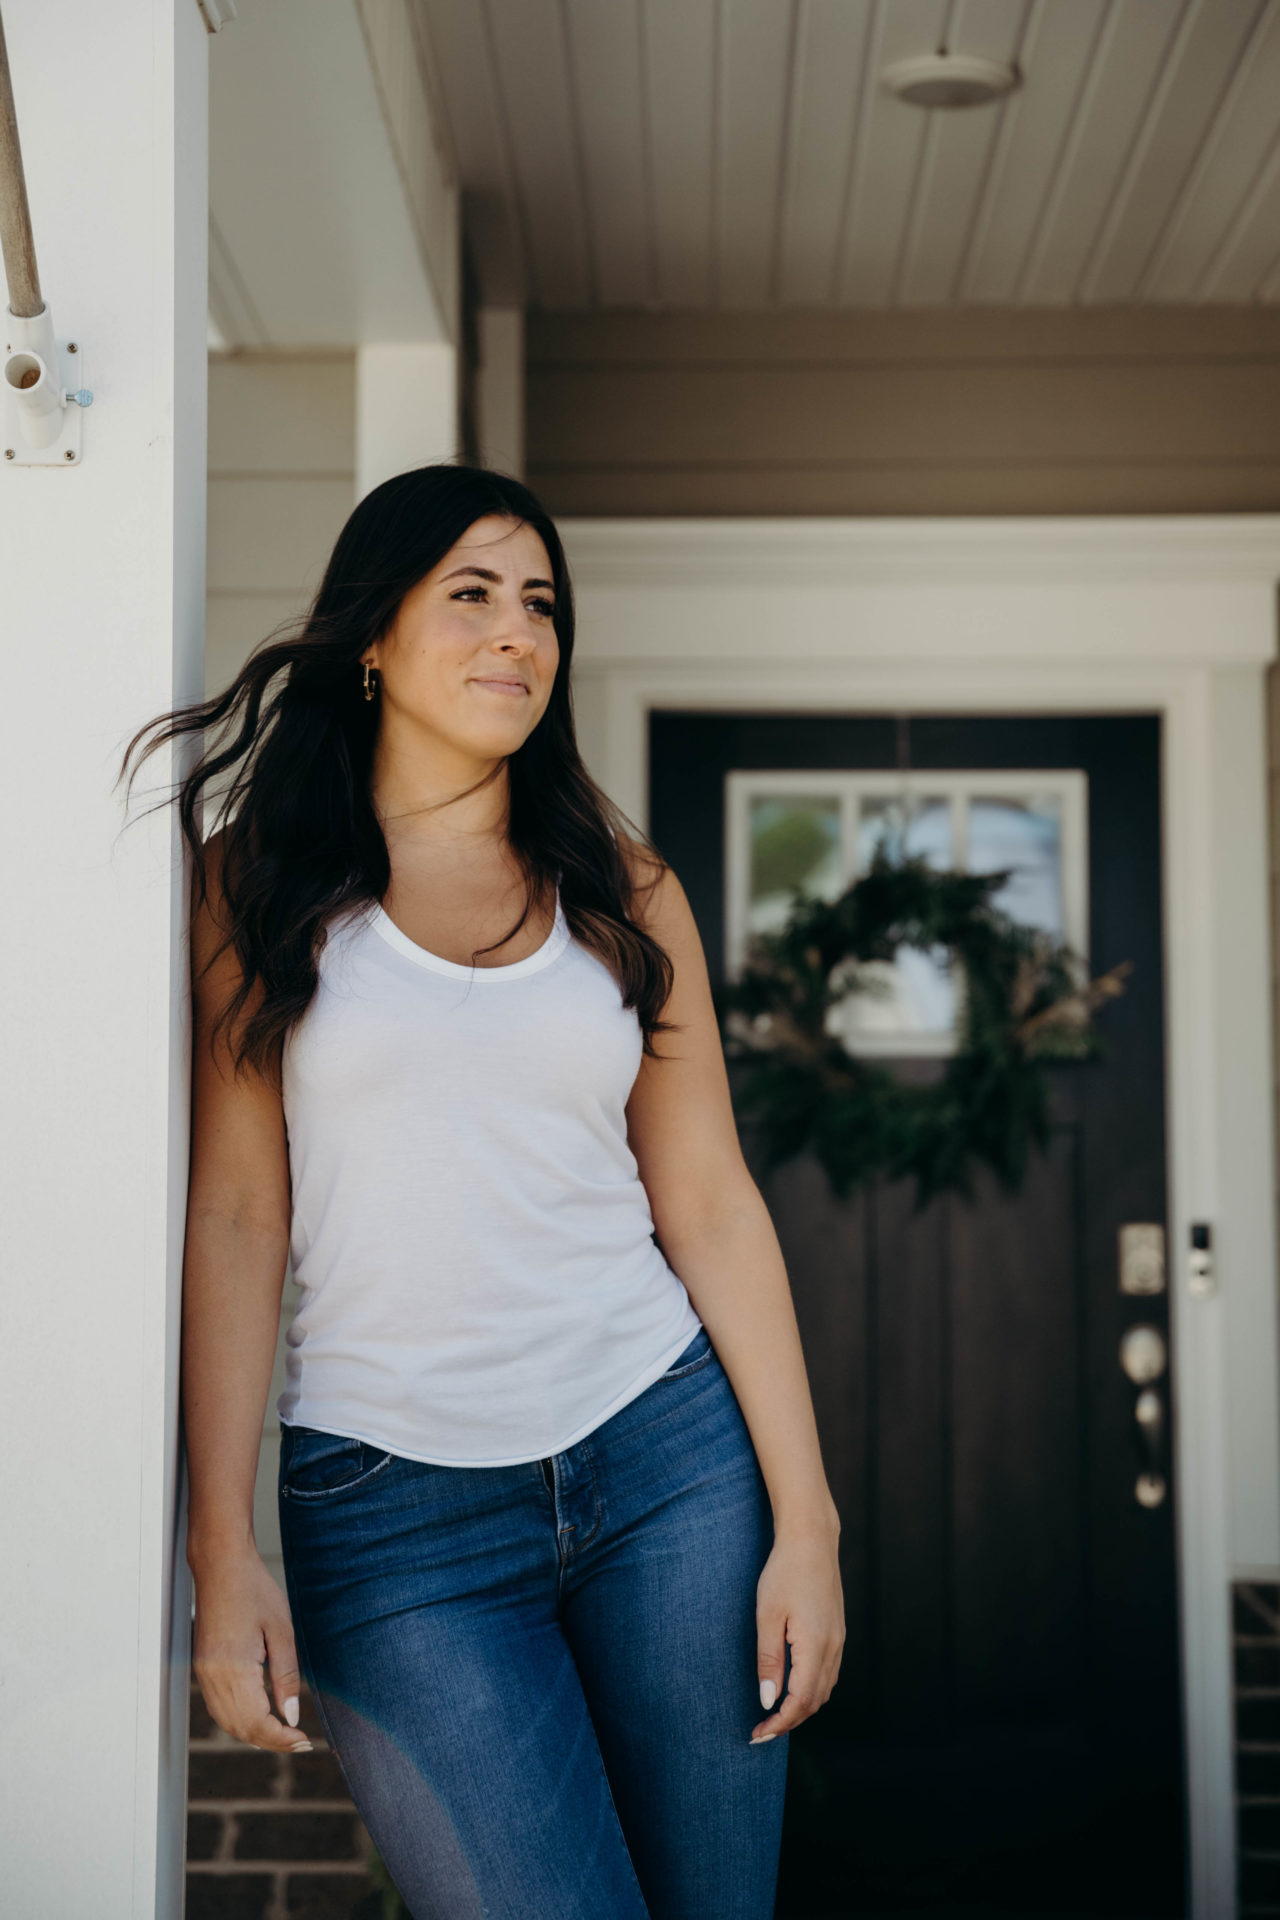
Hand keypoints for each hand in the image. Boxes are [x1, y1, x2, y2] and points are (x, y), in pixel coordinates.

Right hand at [190, 1543, 313, 1753]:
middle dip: (270, 1742)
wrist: (221, 1565)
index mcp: (234, 1669)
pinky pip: (218, 1708)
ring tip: (283, 1736)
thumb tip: (292, 1717)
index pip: (257, 1723)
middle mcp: (213, 1677)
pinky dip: (238, 1721)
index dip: (281, 1739)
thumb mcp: (281, 1630)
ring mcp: (203, 1673)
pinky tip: (259, 1719)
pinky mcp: (202, 1667)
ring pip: (227, 1722)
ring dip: (254, 1735)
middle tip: (299, 1743)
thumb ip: (287, 1677)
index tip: (305, 1742)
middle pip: (240, 1729)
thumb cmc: (254, 1590)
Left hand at [750, 1525, 844, 1742]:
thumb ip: (769, 1660)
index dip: (780, 1724)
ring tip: (774, 1714)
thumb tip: (769, 1701)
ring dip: (801, 1708)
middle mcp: (833, 1648)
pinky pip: (828, 1673)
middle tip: (761, 1731)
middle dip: (789, 1721)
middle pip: (815, 1702)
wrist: (812, 1540)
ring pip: (824, 1690)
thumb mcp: (768, 1615)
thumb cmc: (785, 1573)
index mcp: (816, 1647)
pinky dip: (811, 1690)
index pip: (800, 1702)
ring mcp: (838, 1641)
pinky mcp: (837, 1632)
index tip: (758, 1735)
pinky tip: (792, 1687)